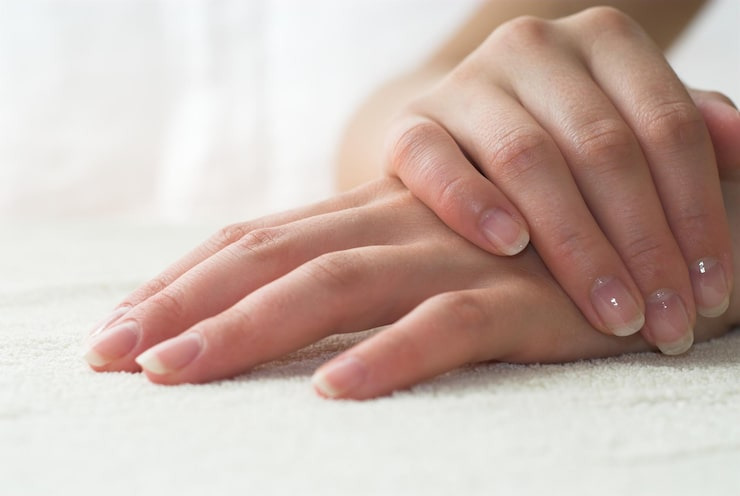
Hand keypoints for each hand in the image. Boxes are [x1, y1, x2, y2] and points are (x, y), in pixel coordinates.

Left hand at [83, 177, 735, 399]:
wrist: (654, 225)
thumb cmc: (536, 251)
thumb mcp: (437, 253)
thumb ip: (369, 267)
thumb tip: (289, 304)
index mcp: (376, 219)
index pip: (260, 240)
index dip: (185, 278)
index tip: (120, 327)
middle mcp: (404, 228)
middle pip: (273, 259)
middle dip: (183, 304)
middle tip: (106, 356)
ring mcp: (461, 259)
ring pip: (338, 285)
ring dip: (250, 330)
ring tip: (174, 373)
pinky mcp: (524, 299)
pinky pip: (450, 326)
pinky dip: (390, 358)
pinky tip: (332, 395)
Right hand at [385, 7, 739, 353]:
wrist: (462, 130)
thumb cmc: (559, 137)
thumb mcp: (625, 121)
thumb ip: (681, 129)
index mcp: (603, 41)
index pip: (667, 126)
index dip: (697, 214)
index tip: (712, 292)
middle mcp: (534, 48)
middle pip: (602, 148)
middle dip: (642, 246)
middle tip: (664, 323)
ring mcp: (467, 83)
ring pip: (529, 158)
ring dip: (575, 244)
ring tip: (609, 310)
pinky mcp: (410, 123)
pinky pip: (434, 161)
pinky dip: (471, 201)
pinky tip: (509, 246)